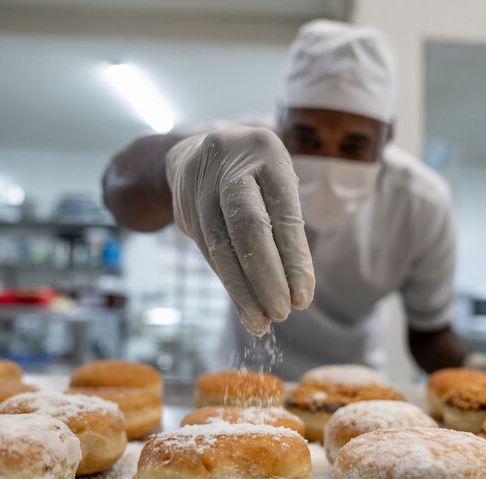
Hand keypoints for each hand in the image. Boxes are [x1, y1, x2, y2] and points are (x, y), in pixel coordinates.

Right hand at [166, 126, 314, 334]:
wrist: (198, 149)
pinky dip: (228, 283)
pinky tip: (244, 307)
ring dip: (242, 292)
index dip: (293, 259)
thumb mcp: (279, 181)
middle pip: (246, 228)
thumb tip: (296, 293)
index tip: (303, 297)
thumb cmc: (257, 173)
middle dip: (264, 278)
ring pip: (219, 246)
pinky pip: (208, 252)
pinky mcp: (182, 207)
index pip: (282, 212)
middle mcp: (228, 165)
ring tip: (261, 322)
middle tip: (282, 314)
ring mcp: (199, 185)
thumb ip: (287, 226)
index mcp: (266, 153)